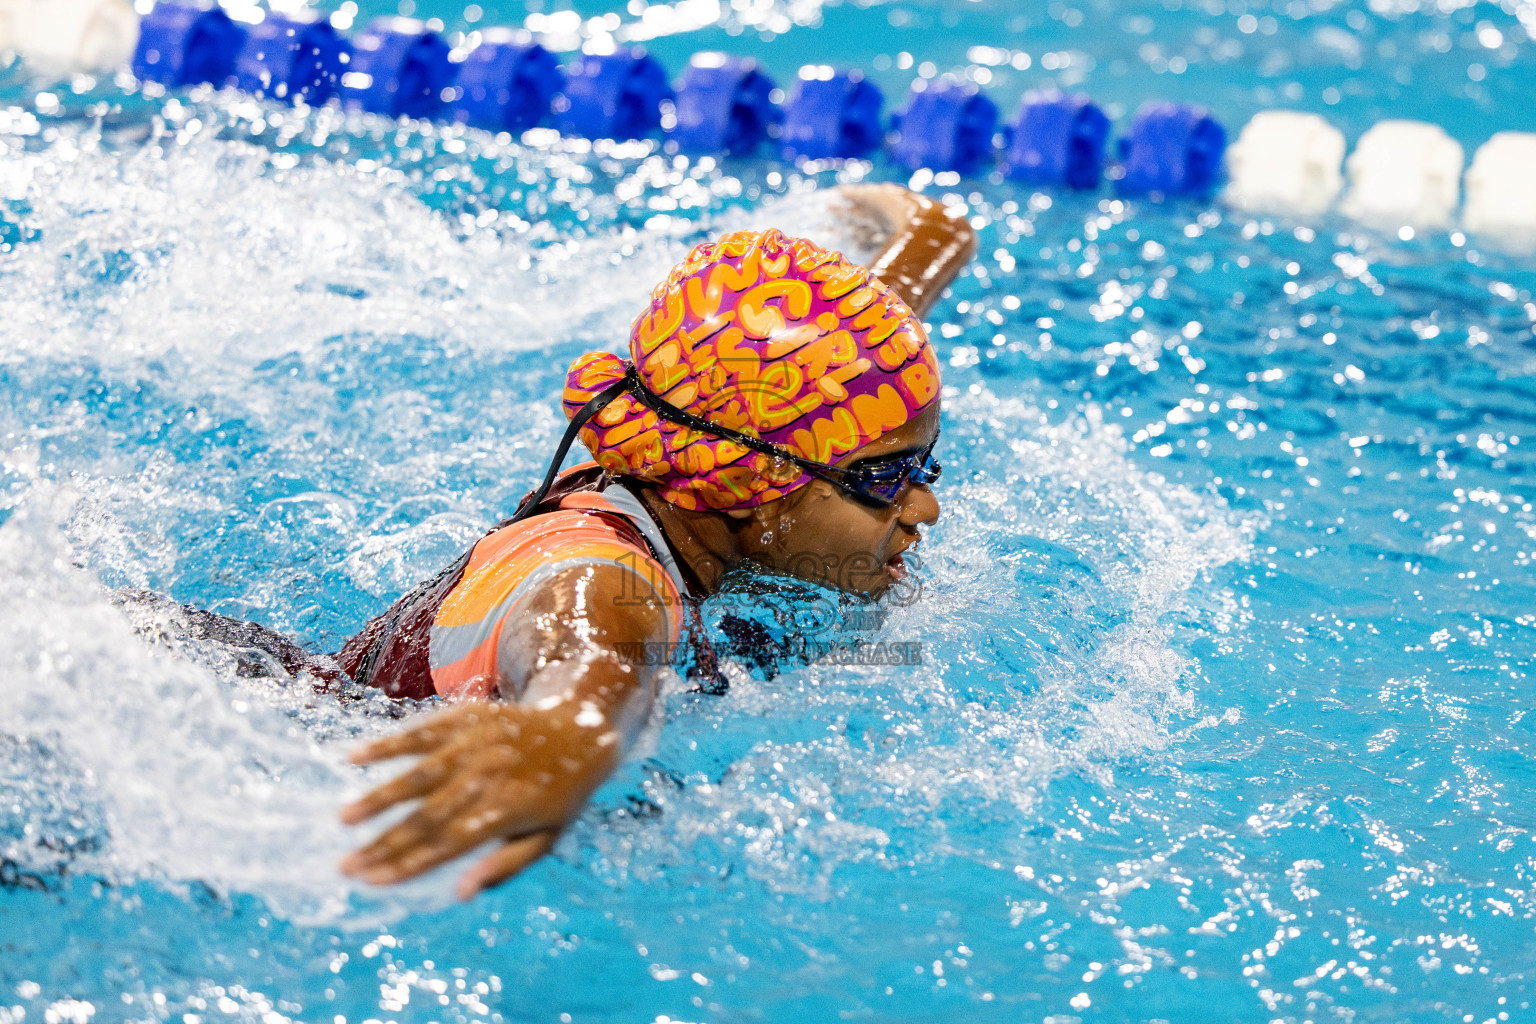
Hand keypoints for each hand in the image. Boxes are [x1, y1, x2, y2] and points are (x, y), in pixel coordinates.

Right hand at [338, 698, 620, 898]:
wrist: (580, 727)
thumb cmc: (559, 793)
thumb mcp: (546, 837)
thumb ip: (504, 865)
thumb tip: (460, 894)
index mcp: (509, 808)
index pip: (449, 844)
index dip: (409, 864)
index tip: (372, 882)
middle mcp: (490, 774)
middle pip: (429, 815)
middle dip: (384, 843)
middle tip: (345, 866)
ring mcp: (478, 742)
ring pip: (420, 772)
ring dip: (379, 796)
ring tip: (345, 819)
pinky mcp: (468, 717)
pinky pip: (422, 731)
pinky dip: (389, 744)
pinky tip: (355, 758)